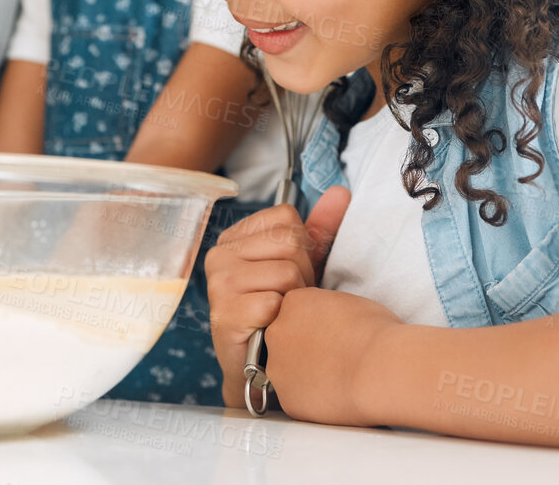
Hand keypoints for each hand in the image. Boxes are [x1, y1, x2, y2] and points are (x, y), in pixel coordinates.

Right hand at [205, 185, 349, 398]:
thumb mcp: (303, 264)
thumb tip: (341, 191)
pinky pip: (275, 302)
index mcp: (235, 237)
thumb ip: (320, 228)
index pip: (287, 218)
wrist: (260, 367)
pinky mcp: (224, 313)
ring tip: (281, 313)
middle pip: (289, 244)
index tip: (291, 274)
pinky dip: (283, 319)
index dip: (303, 248)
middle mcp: (219, 254)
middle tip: (288, 299)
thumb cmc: (282, 311)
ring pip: (286, 272)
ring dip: (295, 299)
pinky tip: (272, 328)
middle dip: (302, 275)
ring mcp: (217, 284)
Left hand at [264, 285, 402, 425]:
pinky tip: (336, 395)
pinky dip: (313, 397)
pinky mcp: (287, 399)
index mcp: (293, 303)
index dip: (318, 324)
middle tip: (336, 356)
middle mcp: (277, 333)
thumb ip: (328, 309)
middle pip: (285, 339)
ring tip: (339, 377)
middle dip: (305, 348)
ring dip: (306, 373)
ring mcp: (278, 368)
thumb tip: (332, 321)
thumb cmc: (375, 333)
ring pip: (288, 370)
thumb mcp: (349, 301)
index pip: (295, 311)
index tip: (336, 333)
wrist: (379, 369)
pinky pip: (297, 397)